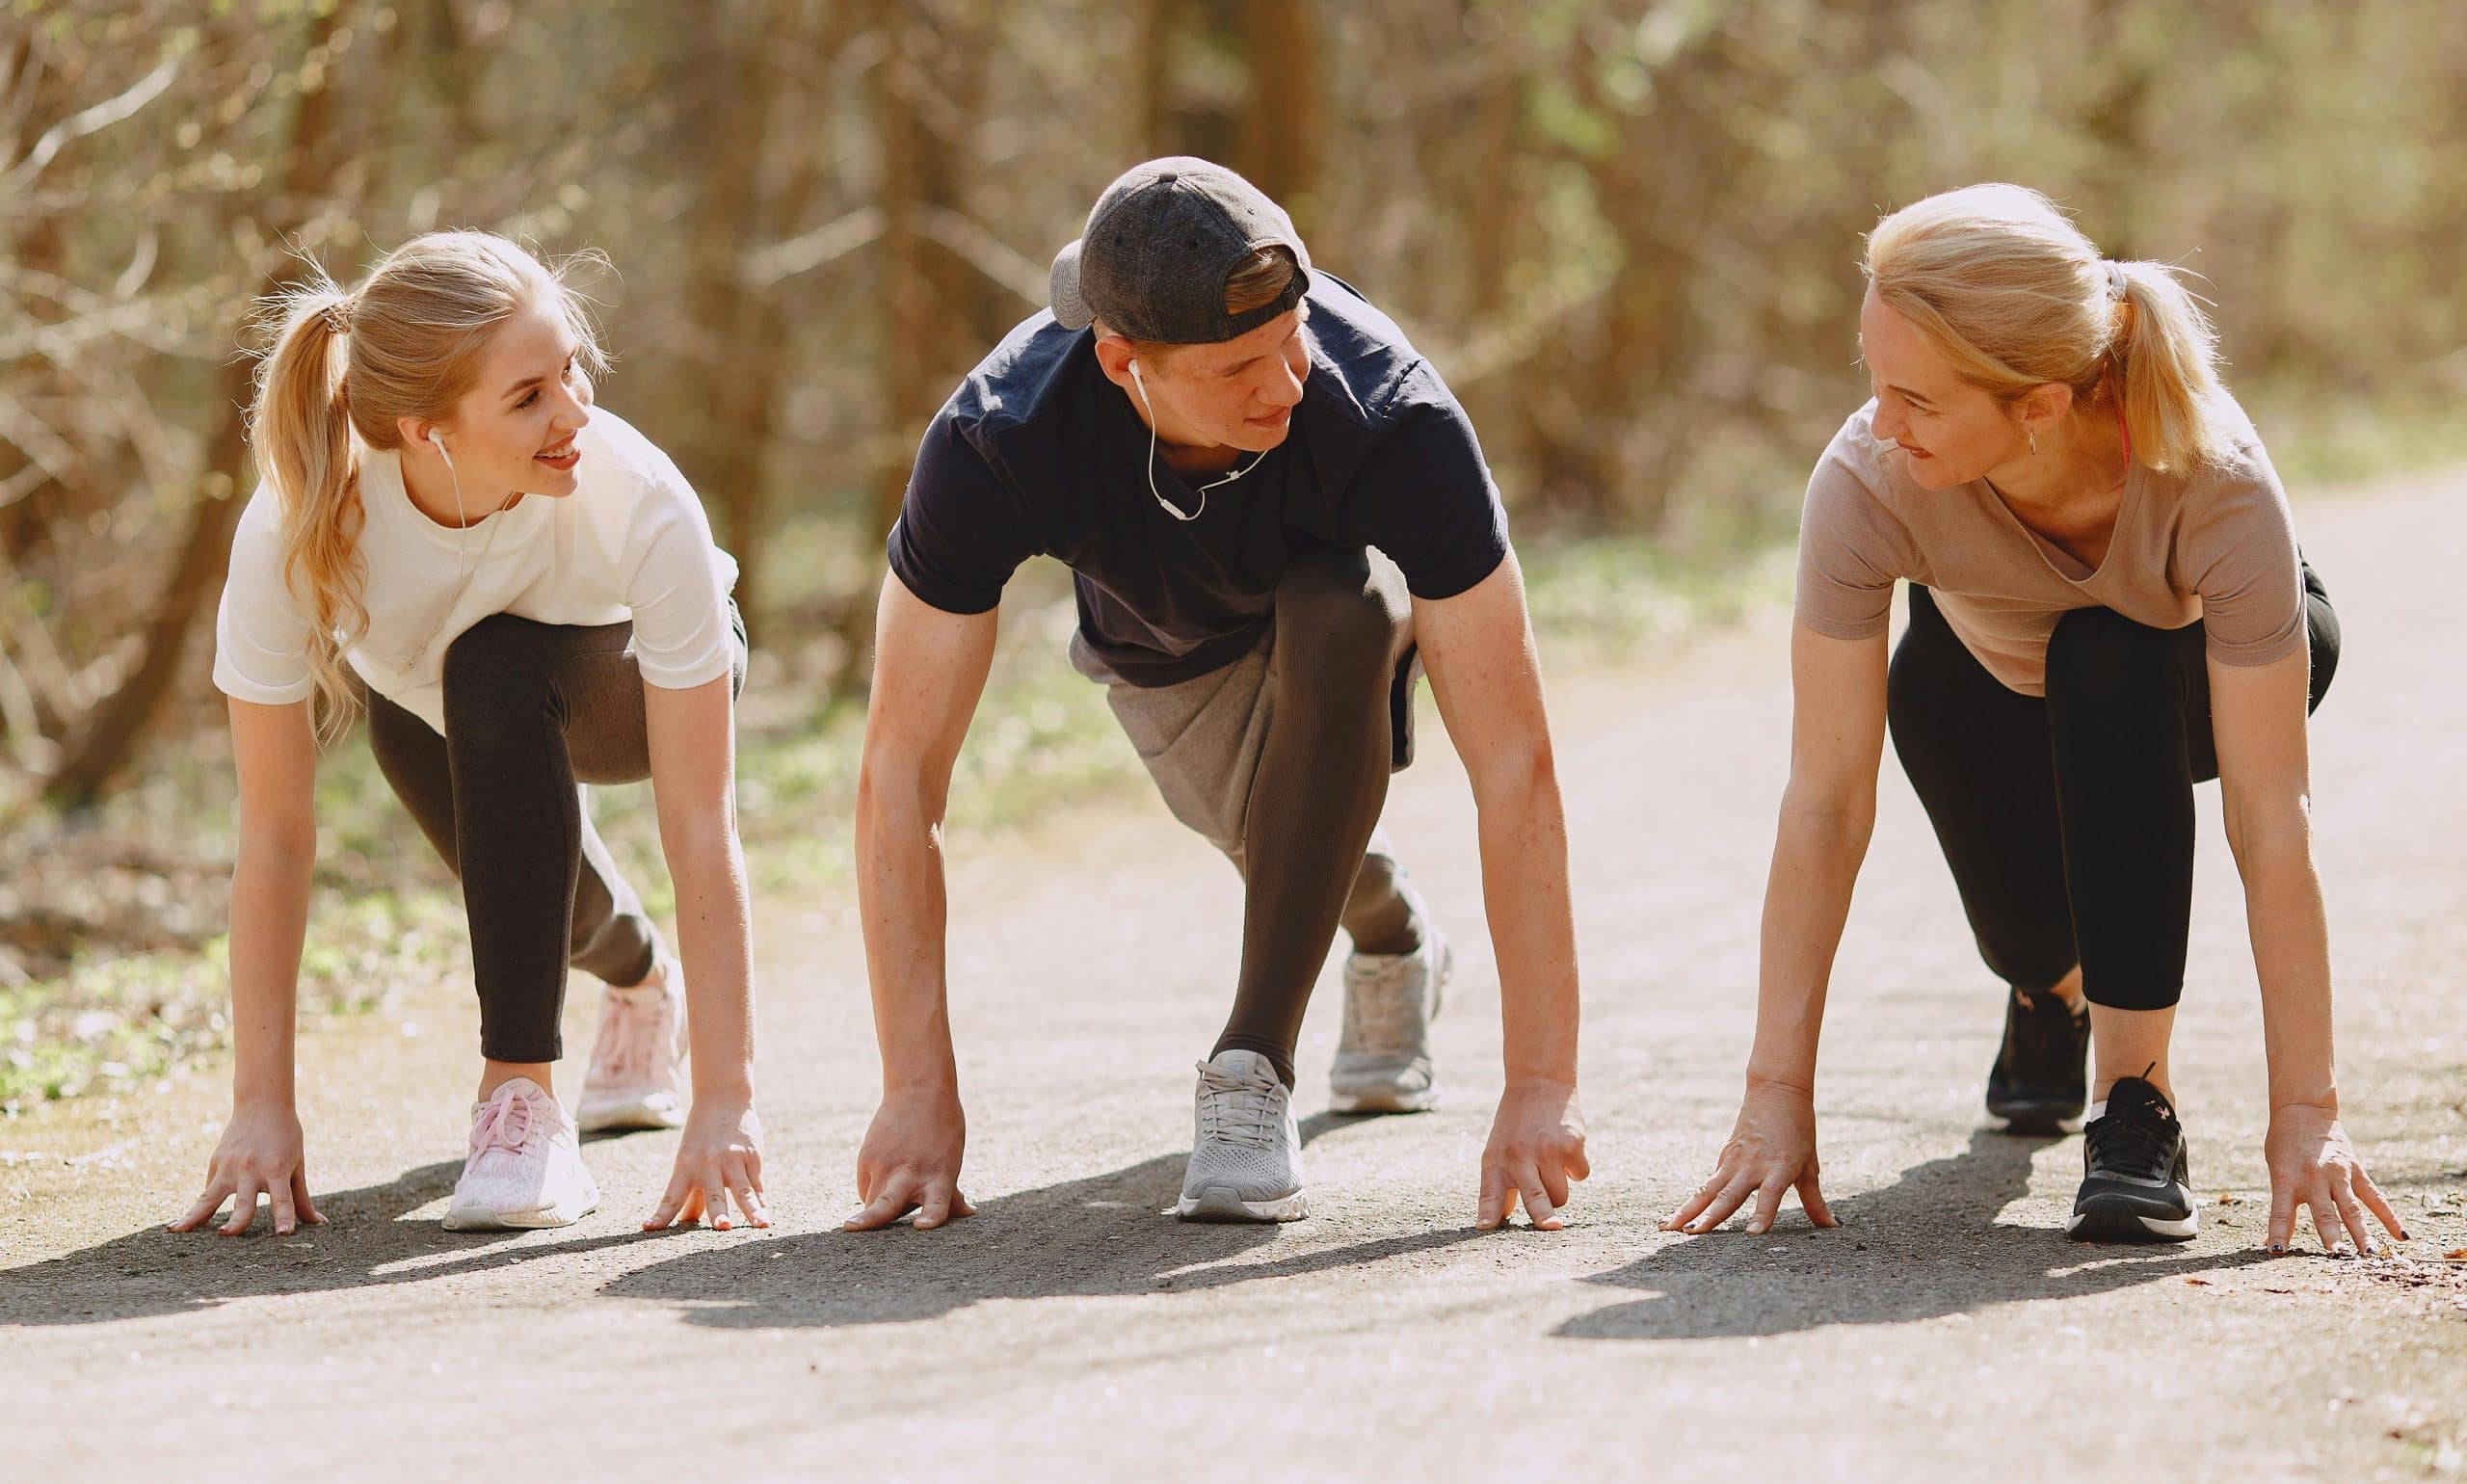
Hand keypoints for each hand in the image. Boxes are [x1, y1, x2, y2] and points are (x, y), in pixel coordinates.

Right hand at [170, 1101, 322, 1236]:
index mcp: (277, 1169)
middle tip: (227, 1234)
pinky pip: (207, 1191)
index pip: (283, 1198)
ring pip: (209, 1197)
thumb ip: (302, 1198)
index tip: (284, 1234)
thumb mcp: (298, 1165)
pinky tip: (179, 1226)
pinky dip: (195, 1208)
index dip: (284, 1216)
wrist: (262, 1104)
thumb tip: (320, 1224)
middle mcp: (252, 1170)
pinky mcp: (216, 1163)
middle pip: (244, 1202)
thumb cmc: (286, 1137)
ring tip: (178, 1230)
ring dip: (194, 1216)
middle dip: (236, 1221)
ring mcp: (230, 1166)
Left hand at [645, 1095, 768, 1230]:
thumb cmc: (701, 1137)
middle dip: (718, 1211)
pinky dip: (761, 1201)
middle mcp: (708, 1165)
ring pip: (744, 1190)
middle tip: (722, 1227)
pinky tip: (766, 1216)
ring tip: (762, 1225)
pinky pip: (757, 1184)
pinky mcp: (753, 1156)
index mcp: (685, 1167)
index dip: (661, 1214)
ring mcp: (733, 1160)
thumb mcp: (688, 1160)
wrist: (723, 1098)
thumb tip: (684, 1222)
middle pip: (713, 1195)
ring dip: (753, 1209)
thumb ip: (690, 1194)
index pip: (671, 1196)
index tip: (649, 1228)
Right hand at [846, 1086, 972, 1230]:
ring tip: (871, 1218)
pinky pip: (866, 1189)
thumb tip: (969, 1212)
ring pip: (872, 1203)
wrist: (919, 1092)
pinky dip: (875, 1191)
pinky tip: (885, 1175)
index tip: (921, 1226)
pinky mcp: (867, 1158)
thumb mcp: (951, 1163)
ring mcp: (885, 1165)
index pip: (937, 1204)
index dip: (931, 1217)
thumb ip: (951, 1192)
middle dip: (869, 1219)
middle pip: (886, 1205)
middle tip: (851, 1228)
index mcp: (939, 1177)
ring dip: (876, 1213)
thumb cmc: (943, 1133)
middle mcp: (910, 1174)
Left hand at [1477, 1080, 1589, 1229]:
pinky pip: (1580, 1175)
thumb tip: (1501, 1217)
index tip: (1485, 1228)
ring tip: (1551, 1168)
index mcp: (1496, 1160)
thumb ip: (1501, 1183)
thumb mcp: (1499, 1149)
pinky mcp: (1572, 1145)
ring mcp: (1547, 1151)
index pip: (1490, 1193)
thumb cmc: (1516, 1124)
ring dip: (1559, 1191)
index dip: (1489, 1213)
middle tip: (1552, 1228)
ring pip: (1560, 1195)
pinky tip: (1566, 1149)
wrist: (1539, 1082)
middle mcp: (1520, 1157)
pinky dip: (1576, 1169)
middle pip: (1535, 1198)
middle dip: (1543, 1217)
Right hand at [1664, 1080, 1836, 1235]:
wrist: (1777, 1091)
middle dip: (1709, 1216)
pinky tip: (1676, 1217)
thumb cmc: (1799, 1130)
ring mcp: (1734, 1160)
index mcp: (1780, 1167)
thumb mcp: (1810, 1165)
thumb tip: (1833, 1226)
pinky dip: (1692, 1200)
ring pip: (1708, 1190)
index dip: (1762, 1214)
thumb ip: (1815, 1200)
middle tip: (1693, 1234)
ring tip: (1669, 1227)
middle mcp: (1753, 1165)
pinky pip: (1707, 1183)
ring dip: (1688, 1209)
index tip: (1752, 1234)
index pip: (1770, 1195)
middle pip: (1729, 1195)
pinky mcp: (1724, 1158)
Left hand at [2264, 1102, 2404, 1254]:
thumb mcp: (2277, 1173)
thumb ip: (2283, 1208)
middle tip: (2337, 1256)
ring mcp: (2338, 1174)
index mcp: (2286, 1179)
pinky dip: (2389, 1217)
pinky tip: (2401, 1237)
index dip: (2278, 1232)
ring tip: (2369, 1254)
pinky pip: (2375, 1198)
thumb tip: (2272, 1244)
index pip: (2280, 1211)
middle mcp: (2313, 1178)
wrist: (2304, 1111)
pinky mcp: (2356, 1171)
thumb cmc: (2283, 1146)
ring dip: (2362, 1232)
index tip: (2276, 1250)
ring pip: (2352, 1208)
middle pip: (2323, 1212)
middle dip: (2331, 1235)